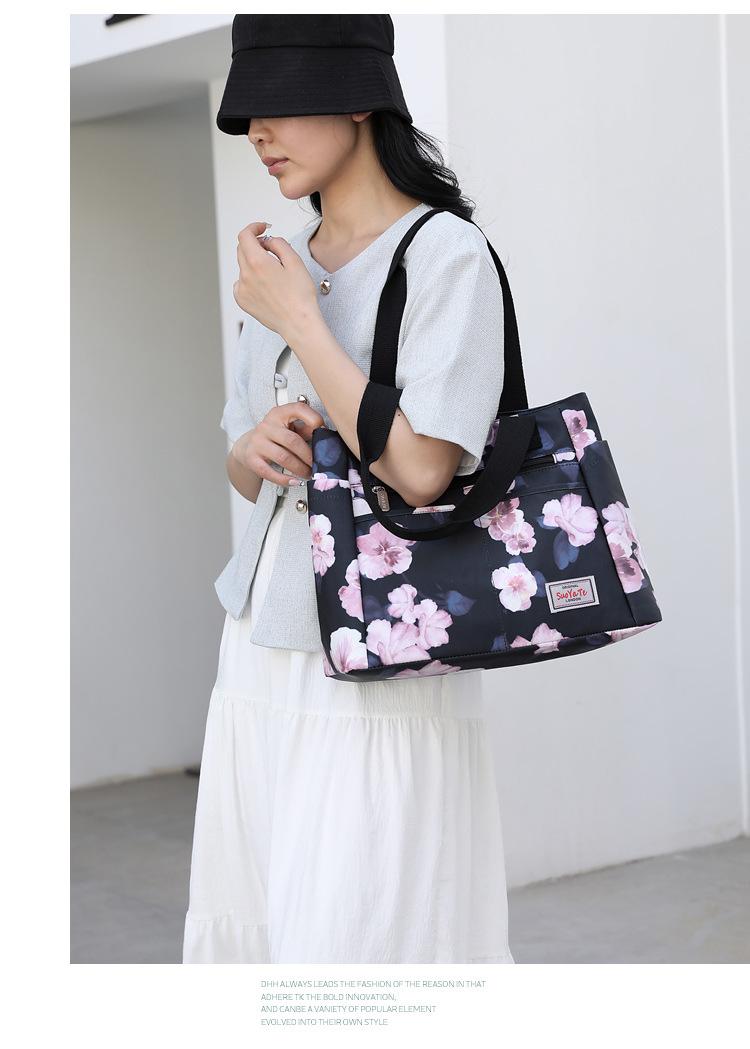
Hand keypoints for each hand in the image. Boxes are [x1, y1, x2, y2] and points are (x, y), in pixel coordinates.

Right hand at [231, 402, 324, 487]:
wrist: (248, 446)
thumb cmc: (275, 436)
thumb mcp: (290, 427)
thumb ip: (306, 429)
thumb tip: (325, 437)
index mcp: (279, 413)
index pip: (298, 409)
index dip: (314, 419)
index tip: (324, 431)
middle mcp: (266, 426)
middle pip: (292, 441)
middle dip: (308, 455)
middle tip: (318, 465)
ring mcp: (257, 442)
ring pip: (283, 457)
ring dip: (300, 469)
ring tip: (309, 474)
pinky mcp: (252, 459)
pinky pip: (269, 472)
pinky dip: (284, 479)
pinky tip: (295, 481)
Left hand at [233, 221, 320, 342]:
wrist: (299, 324)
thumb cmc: (300, 295)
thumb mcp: (295, 261)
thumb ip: (278, 244)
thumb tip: (266, 241)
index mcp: (257, 263)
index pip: (244, 235)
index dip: (254, 227)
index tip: (263, 228)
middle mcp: (245, 275)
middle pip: (242, 249)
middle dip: (255, 244)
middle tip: (272, 250)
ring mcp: (241, 289)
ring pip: (243, 266)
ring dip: (254, 263)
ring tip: (274, 275)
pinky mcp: (242, 301)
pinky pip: (241, 282)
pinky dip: (250, 279)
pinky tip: (266, 287)